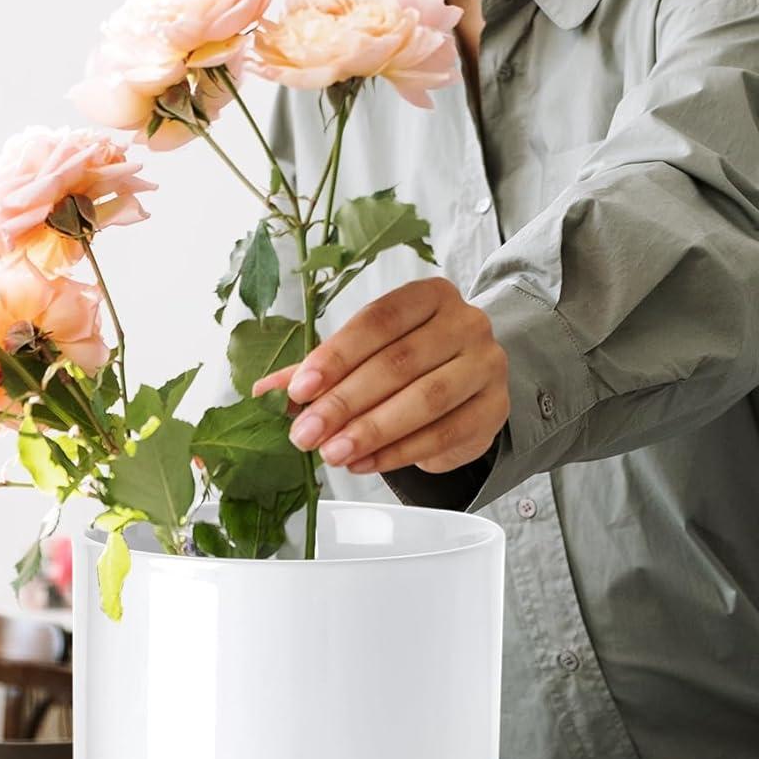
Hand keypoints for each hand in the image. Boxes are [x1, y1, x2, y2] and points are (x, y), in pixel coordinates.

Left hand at [251, 277, 508, 474]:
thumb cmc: (412, 365)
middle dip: (346, 402)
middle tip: (306, 433)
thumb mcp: (365, 357)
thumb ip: (319, 370)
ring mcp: (486, 365)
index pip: (379, 321)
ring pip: (426, 400)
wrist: (471, 388)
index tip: (299, 390)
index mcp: (430, 296)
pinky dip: (399, 453)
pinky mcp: (494, 409)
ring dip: (372, 430)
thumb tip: (263, 394)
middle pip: (399, 362)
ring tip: (333, 453)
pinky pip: (444, 434)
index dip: (336, 355)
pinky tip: (365, 463)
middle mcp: (466, 322)